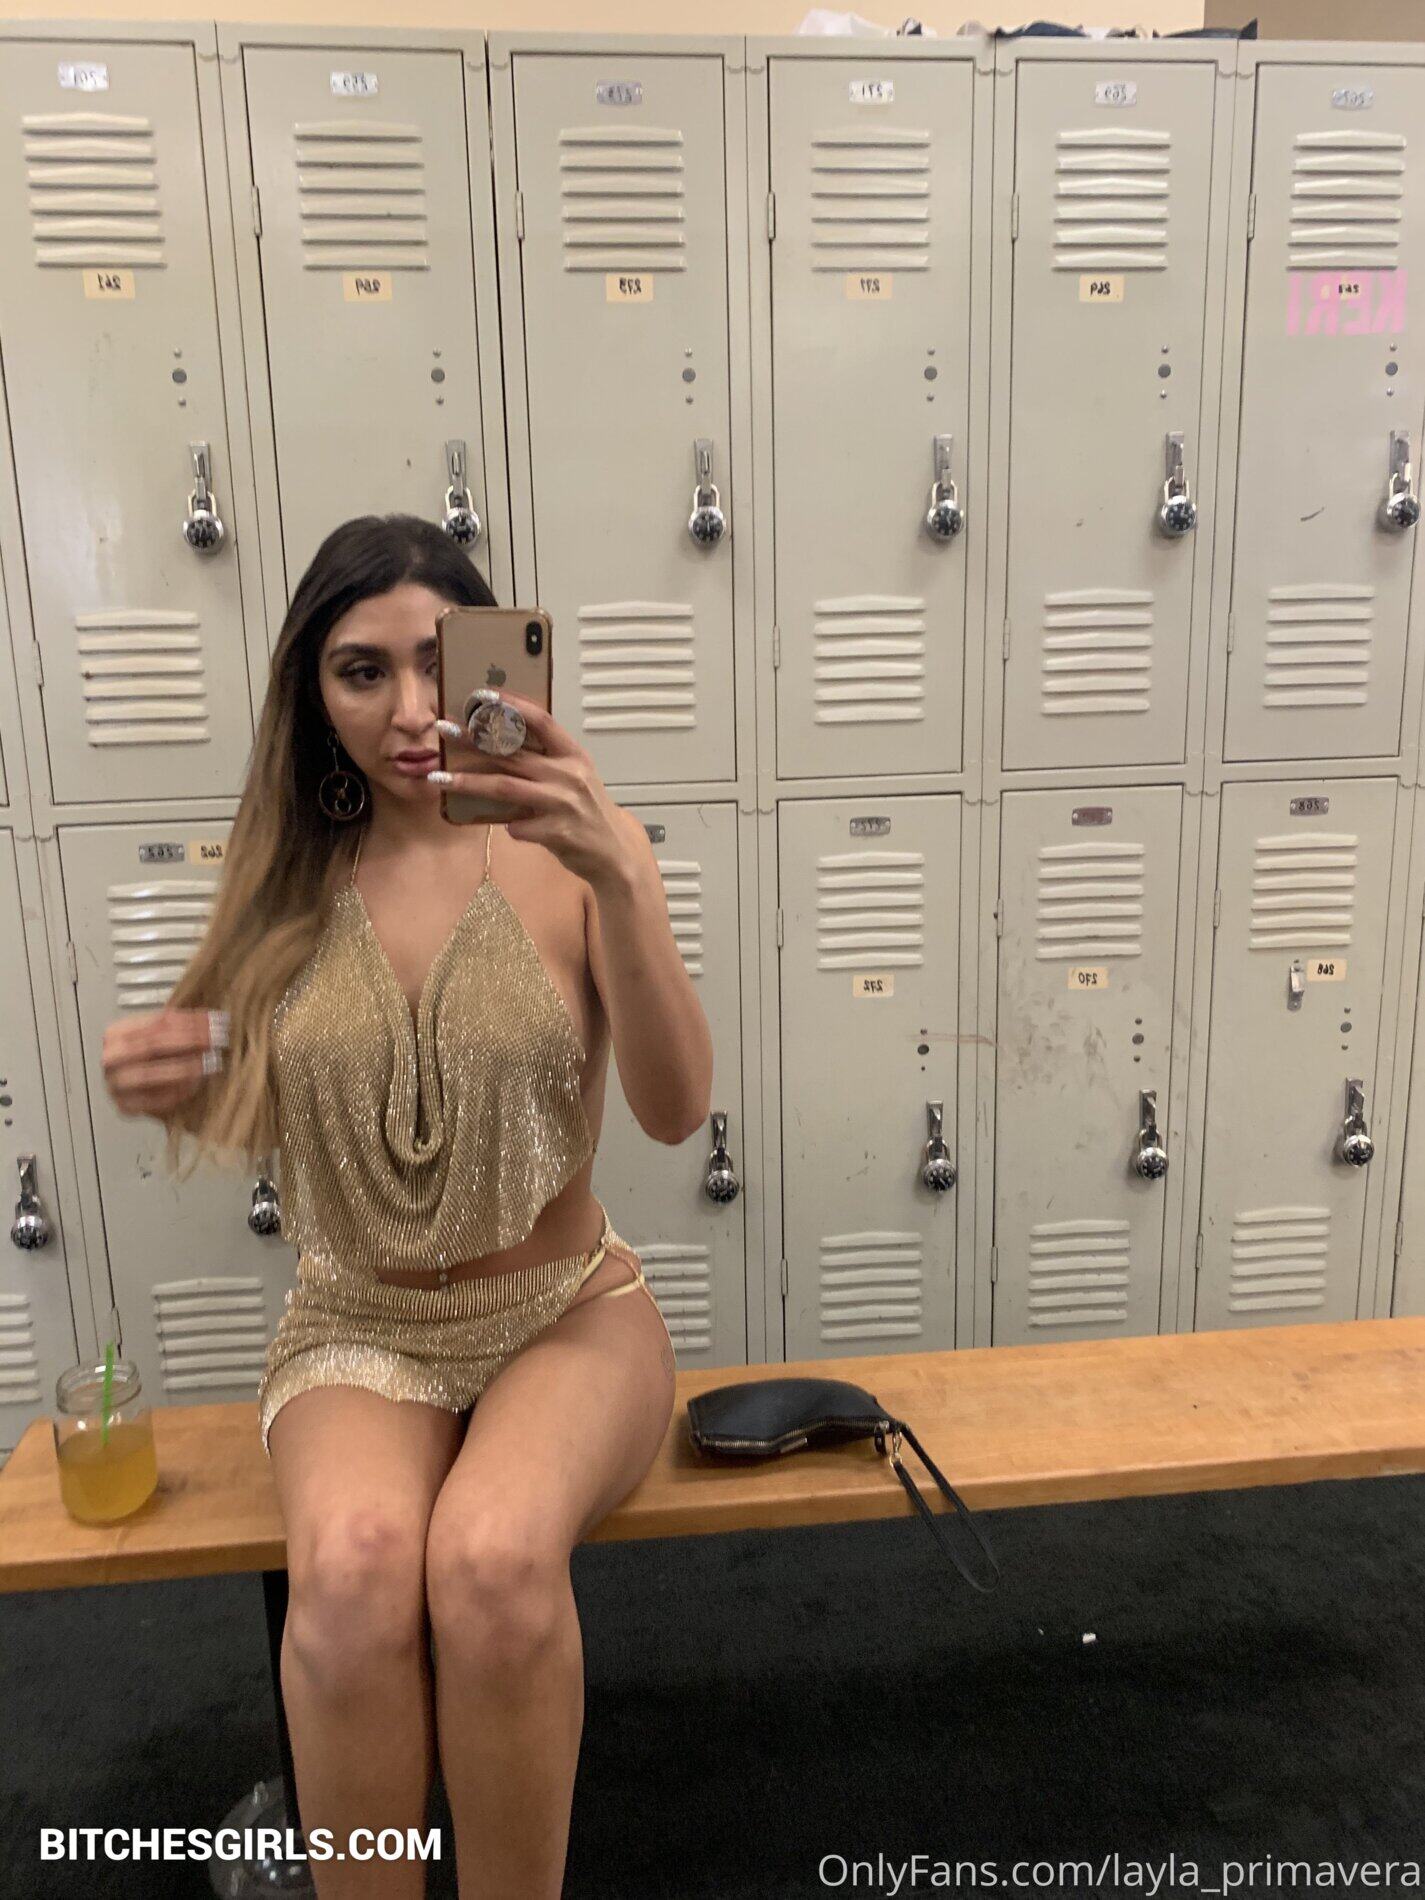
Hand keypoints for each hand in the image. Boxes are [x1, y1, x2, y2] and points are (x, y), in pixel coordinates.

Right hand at [102, 1007, 228, 1118]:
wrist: (135, 1090)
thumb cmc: (152, 1059)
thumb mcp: (160, 1037)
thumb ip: (178, 1027)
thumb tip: (213, 1020)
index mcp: (117, 1033)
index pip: (157, 1022)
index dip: (190, 1020)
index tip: (216, 1021)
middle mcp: (112, 1058)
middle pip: (152, 1045)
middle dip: (189, 1040)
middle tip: (217, 1040)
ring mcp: (116, 1084)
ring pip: (150, 1074)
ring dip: (185, 1067)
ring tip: (211, 1062)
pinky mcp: (126, 1107)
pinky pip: (155, 1099)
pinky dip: (178, 1090)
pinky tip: (198, 1083)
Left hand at [433, 691, 636, 887]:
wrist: (613, 850)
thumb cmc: (587, 810)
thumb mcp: (575, 776)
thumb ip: (545, 760)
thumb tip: (498, 744)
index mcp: (573, 755)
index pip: (540, 720)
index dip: (511, 705)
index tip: (481, 695)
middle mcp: (568, 775)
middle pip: (512, 752)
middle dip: (473, 739)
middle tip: (443, 730)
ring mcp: (562, 803)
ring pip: (505, 786)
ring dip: (468, 782)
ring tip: (438, 778)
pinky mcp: (556, 832)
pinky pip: (517, 826)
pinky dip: (505, 825)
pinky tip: (505, 826)